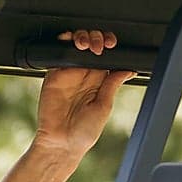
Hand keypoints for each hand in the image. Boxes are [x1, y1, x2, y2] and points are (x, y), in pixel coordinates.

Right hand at [34, 28, 133, 158]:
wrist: (61, 143)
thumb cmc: (84, 132)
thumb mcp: (104, 106)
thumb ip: (112, 85)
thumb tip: (128, 69)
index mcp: (99, 82)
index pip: (106, 56)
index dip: (109, 45)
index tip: (113, 44)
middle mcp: (84, 75)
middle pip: (91, 46)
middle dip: (97, 38)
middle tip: (100, 46)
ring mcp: (68, 73)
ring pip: (75, 45)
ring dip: (82, 37)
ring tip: (87, 45)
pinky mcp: (53, 74)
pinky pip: (57, 53)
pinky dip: (63, 42)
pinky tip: (71, 43)